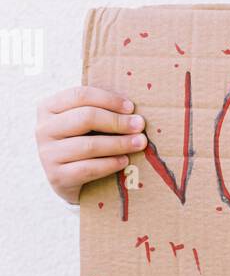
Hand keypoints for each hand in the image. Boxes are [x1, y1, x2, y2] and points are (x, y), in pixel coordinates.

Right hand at [35, 86, 147, 204]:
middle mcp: (43, 129)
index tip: (131, 107)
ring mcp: (47, 154)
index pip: (80, 96)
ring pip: (89, 145)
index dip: (108, 100)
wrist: (69, 179)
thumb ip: (101, 111)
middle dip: (117, 121)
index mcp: (49, 108)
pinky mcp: (56, 177)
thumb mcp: (85, 122)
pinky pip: (88, 168)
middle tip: (139, 125)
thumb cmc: (82, 141)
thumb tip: (133, 110)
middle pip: (85, 118)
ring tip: (139, 143)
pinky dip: (110, 164)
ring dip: (119, 143)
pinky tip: (124, 161)